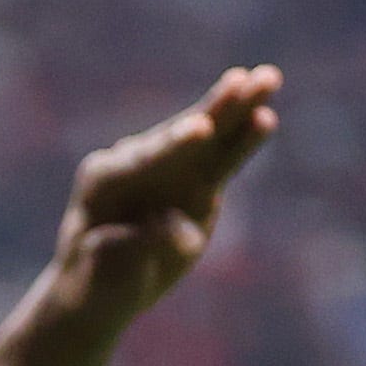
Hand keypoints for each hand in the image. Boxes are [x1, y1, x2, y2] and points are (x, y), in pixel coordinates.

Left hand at [46, 66, 280, 332]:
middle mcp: (135, 163)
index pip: (142, 160)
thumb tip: (170, 224)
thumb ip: (133, 251)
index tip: (201, 130)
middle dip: (212, 109)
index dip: (174, 145)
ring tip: (267, 78)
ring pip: (208, 137)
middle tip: (239, 82)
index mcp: (103, 182)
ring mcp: (167, 168)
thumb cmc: (97, 285)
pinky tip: (264, 115)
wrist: (101, 287)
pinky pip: (221, 157)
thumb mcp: (105, 278)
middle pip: (179, 133)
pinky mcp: (194, 180)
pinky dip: (242, 139)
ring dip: (237, 109)